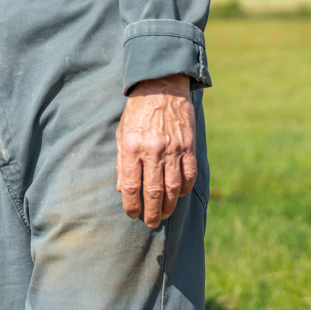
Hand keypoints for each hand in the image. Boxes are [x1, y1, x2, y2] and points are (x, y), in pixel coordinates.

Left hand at [116, 73, 196, 227]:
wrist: (161, 86)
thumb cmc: (137, 111)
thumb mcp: (122, 133)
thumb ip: (121, 162)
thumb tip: (122, 189)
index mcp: (131, 147)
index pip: (130, 185)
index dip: (131, 205)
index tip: (132, 214)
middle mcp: (152, 150)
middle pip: (152, 192)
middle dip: (151, 212)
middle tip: (151, 223)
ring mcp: (172, 148)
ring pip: (172, 188)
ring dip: (169, 206)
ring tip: (164, 214)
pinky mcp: (188, 145)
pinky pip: (189, 175)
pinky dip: (184, 189)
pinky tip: (178, 194)